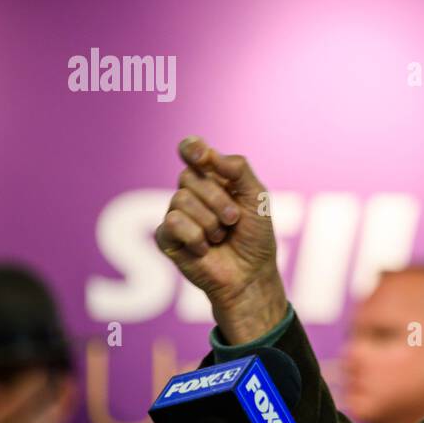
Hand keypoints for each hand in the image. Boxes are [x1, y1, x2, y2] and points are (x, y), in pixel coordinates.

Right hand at [154, 136, 287, 342]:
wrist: (251, 274)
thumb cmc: (255, 236)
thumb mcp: (257, 198)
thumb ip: (238, 170)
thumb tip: (208, 152)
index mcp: (212, 178)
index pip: (191, 150)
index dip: (191, 149)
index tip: (200, 155)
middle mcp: (191, 192)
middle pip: (189, 177)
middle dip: (218, 199)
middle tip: (233, 220)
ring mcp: (176, 214)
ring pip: (181, 199)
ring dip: (210, 221)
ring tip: (221, 236)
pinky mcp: (166, 237)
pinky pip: (173, 223)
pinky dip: (196, 236)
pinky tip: (205, 248)